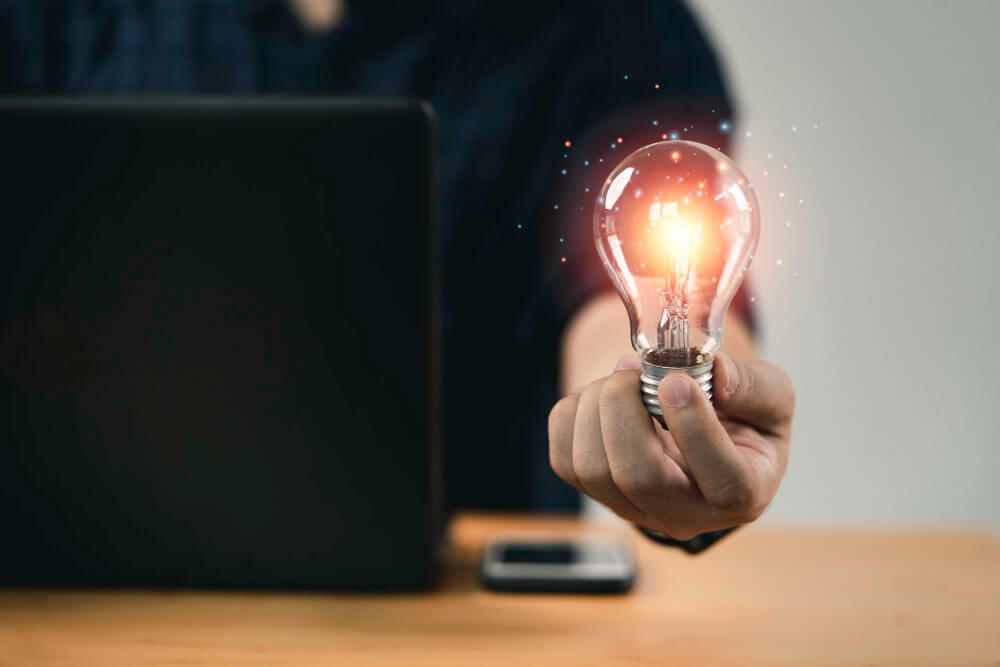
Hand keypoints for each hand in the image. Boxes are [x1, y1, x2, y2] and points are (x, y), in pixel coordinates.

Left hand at [548, 352, 793, 539]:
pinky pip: (564, 460)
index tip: (676, 381)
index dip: (696, 431)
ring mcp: (636, 510)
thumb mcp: (771, 397)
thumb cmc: (740, 416)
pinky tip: (600, 397)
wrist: (701, 428)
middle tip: (633, 368)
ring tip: (621, 377)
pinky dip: (572, 415)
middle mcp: (687, 514)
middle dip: (625, 409)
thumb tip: (718, 377)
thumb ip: (757, 387)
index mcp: (744, 493)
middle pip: (639, 477)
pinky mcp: (598, 495)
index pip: (724, 482)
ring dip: (596, 406)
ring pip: (592, 469)